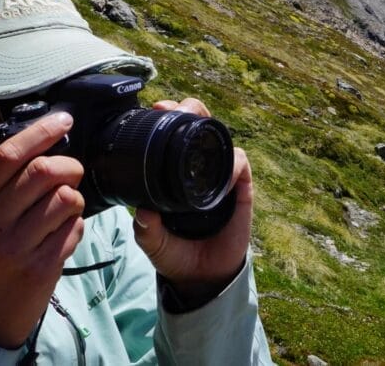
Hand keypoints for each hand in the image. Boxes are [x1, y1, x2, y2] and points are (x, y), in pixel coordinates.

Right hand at [0, 112, 84, 348]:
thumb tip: (42, 145)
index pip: (8, 155)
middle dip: (70, 165)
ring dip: (75, 198)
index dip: (41, 131)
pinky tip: (63, 234)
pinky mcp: (41, 268)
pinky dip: (77, 226)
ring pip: (67, 199)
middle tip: (73, 172)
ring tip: (65, 208)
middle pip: (44, 171)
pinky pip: (75, 229)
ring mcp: (16, 247)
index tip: (64, 120)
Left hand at [133, 98, 252, 305]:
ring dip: (211, 127)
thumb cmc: (175, 254)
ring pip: (221, 138)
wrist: (202, 278)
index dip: (167, 118)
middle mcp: (198, 169)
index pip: (173, 135)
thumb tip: (143, 212)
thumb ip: (146, 229)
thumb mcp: (152, 242)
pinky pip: (240, 165)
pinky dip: (232, 164)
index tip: (155, 109)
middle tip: (174, 108)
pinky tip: (222, 172)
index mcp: (173, 174)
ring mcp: (220, 177)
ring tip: (198, 125)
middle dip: (189, 109)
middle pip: (199, 126)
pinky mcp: (241, 190)